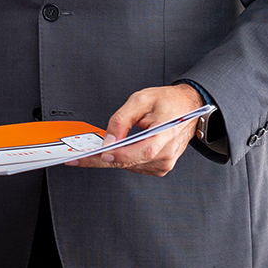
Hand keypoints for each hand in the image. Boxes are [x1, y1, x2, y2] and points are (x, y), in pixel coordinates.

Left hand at [71, 83, 205, 176]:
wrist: (189, 108)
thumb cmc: (168, 102)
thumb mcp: (141, 100)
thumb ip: (122, 119)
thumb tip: (109, 139)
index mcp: (166, 134)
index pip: (142, 151)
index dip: (120, 155)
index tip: (100, 154)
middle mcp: (166, 154)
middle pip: (129, 162)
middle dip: (101, 160)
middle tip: (77, 160)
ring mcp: (164, 163)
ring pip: (129, 166)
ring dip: (111, 158)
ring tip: (93, 151)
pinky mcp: (160, 167)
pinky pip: (134, 166)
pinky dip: (122, 159)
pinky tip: (113, 151)